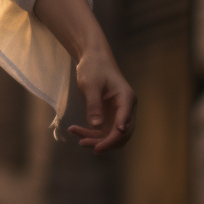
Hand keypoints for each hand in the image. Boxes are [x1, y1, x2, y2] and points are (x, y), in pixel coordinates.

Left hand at [33, 0, 135, 154]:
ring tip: (77, 138)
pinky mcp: (110, 114)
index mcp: (127, 100)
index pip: (124, 124)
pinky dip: (91, 132)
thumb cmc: (93, 67)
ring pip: (111, 134)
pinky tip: (75, 130)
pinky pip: (103, 130)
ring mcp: (119, 113)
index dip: (113, 138)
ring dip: (96, 139)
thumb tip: (96, 125)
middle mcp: (126, 109)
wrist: (93, 57)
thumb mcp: (91, 84)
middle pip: (120, 134)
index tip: (99, 147)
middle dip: (104, 142)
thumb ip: (94, 104)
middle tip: (84, 144)